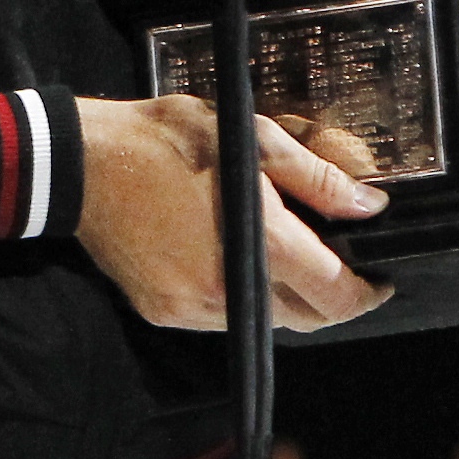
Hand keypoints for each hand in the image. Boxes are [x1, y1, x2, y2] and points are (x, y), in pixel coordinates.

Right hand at [73, 96, 390, 330]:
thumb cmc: (165, 141)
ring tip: (273, 257)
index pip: (339, 295)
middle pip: (307, 318)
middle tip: (331, 266)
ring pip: (264, 320)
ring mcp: (192, 306)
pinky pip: (219, 318)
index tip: (378, 280)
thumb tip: (369, 207)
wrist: (80, 163)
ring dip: (280, 298)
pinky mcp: (163, 311)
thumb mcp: (252, 138)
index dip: (368, 293)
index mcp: (260, 244)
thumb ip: (317, 178)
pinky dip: (236, 298)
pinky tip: (224, 260)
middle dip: (328, 298)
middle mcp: (229, 288)